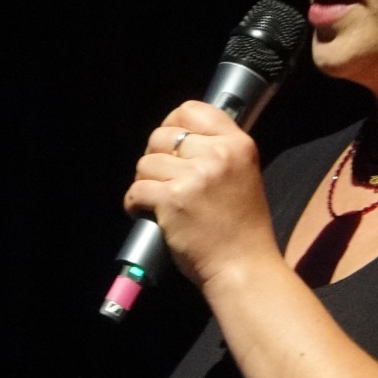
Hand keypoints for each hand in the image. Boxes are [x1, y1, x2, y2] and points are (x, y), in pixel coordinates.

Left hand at [122, 100, 280, 287]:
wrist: (243, 267)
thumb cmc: (242, 229)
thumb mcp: (243, 175)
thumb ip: (217, 152)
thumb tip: (178, 138)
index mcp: (238, 145)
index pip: (192, 110)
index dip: (172, 124)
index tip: (167, 142)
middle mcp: (217, 155)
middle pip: (162, 136)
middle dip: (155, 157)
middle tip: (161, 178)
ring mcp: (194, 177)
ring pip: (146, 163)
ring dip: (145, 182)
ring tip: (157, 200)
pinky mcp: (172, 200)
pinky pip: (136, 189)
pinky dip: (134, 203)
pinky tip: (144, 212)